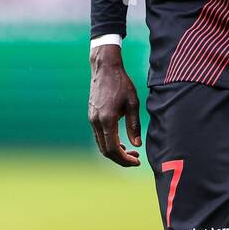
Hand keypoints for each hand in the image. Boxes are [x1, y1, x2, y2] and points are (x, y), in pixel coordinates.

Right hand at [88, 43, 141, 166]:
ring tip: (131, 151)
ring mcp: (91, 119)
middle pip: (105, 150)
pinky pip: (99, 136)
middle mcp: (96, 122)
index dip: (124, 159)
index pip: (113, 149)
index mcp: (107, 120)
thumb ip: (134, 125)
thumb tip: (137, 144)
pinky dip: (109, 143)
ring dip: (115, 151)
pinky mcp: (91, 116)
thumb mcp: (132, 103)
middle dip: (120, 158)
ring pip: (101, 144)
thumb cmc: (121, 83)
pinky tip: (121, 141)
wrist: (105, 68)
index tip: (136, 161)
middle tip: (135, 158)